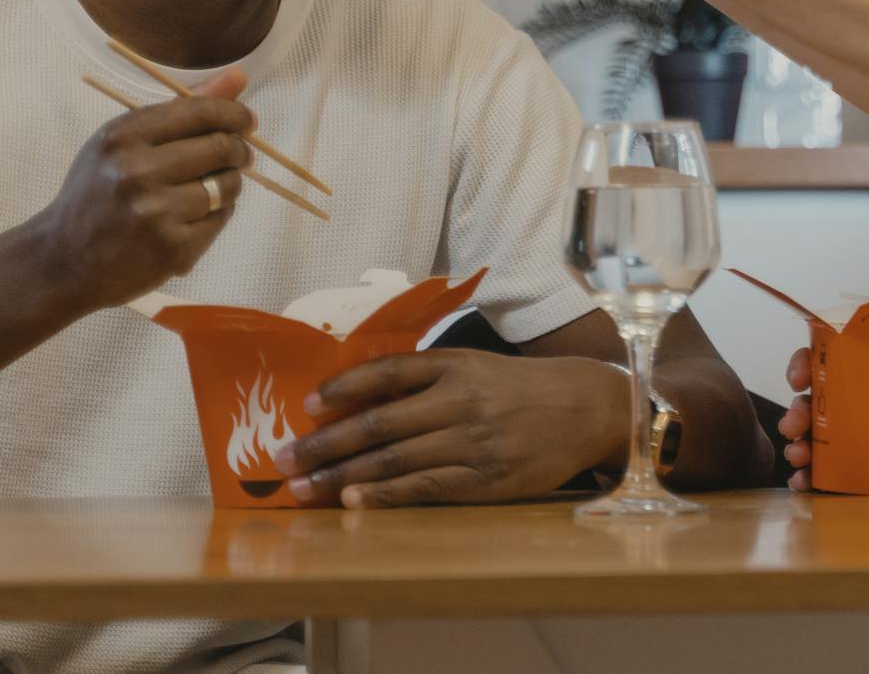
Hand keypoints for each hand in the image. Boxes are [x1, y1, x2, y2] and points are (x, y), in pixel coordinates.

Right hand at [28, 68, 253, 310]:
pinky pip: (221, 218)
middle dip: (238, 149)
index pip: (199, 112)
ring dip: (229, 184)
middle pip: (220, 147)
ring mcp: (155, 212)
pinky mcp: (172, 248)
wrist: (62, 260)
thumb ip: (181, 109)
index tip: (246, 120)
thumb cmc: (96, 193)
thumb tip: (239, 77)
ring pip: (227, 185)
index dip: (233, 114)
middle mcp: (137, 172)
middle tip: (238, 155)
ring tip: (210, 189)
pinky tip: (194, 217)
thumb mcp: (121, 142)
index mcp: (123, 137)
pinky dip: (217, 215)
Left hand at [271, 348, 626, 507]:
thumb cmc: (520, 388)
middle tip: (283, 458)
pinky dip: (385, 496)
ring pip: (394, 459)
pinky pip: (424, 489)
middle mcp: (460, 401)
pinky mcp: (485, 480)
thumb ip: (426, 378)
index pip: (388, 372)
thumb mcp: (476, 366)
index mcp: (456, 365)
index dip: (343, 388)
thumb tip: (362, 396)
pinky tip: (354, 502)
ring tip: (304, 487)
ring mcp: (472, 443)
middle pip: (379, 423)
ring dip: (342, 475)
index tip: (306, 405)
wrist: (585, 408)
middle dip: (325, 443)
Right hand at [776, 346, 868, 491]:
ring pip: (807, 431)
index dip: (808, 360)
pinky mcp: (837, 465)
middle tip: (797, 426)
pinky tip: (803, 485)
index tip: (800, 376)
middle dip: (798, 409)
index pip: (830, 357)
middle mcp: (848, 401)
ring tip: (799, 457)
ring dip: (797, 442)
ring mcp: (839, 434)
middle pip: (812, 396)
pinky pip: (813, 466)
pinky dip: (804, 476)